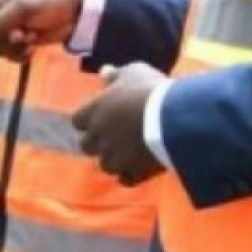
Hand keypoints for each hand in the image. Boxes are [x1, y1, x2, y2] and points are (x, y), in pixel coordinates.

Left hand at [72, 63, 167, 186]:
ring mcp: (114, 158)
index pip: (77, 121)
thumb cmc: (151, 91)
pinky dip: (130, 174)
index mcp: (94, 112)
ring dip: (114, 159)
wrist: (174, 119)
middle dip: (98, 142)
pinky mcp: (133, 173)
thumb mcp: (134, 72)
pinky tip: (139, 166)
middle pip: (87, 146)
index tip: (102, 117)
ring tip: (131, 152)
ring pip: (105, 164)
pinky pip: (124, 179)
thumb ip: (116, 75)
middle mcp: (99, 137)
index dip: (89, 120)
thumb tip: (104, 72)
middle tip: (115, 136)